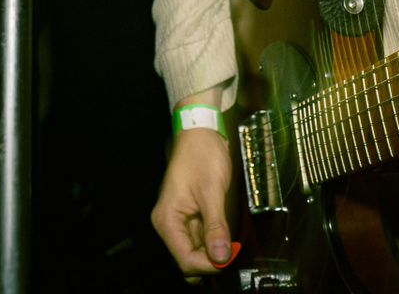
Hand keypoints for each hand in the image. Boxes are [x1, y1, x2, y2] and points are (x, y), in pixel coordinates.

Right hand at [151, 125, 233, 281]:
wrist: (200, 134)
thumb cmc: (201, 155)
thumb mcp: (211, 191)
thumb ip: (215, 226)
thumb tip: (220, 256)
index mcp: (167, 219)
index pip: (185, 260)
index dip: (208, 264)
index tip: (230, 256)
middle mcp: (169, 224)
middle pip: (188, 261)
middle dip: (210, 261)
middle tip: (231, 250)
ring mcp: (179, 221)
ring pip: (195, 253)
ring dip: (213, 252)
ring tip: (230, 241)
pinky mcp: (189, 217)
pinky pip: (200, 240)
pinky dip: (213, 241)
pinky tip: (226, 234)